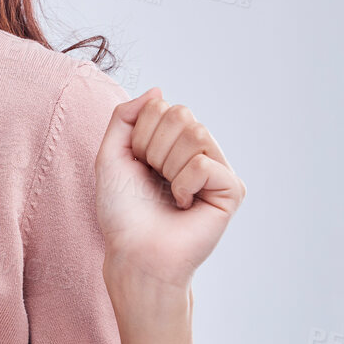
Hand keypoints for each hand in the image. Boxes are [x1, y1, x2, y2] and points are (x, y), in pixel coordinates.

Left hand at [95, 86, 245, 289]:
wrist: (134, 252)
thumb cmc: (122, 212)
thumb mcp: (111, 155)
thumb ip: (125, 117)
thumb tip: (158, 91)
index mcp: (173, 142)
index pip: (163, 106)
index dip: (140, 136)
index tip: (138, 167)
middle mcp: (199, 151)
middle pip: (182, 114)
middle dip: (154, 148)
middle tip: (153, 180)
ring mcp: (218, 170)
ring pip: (196, 134)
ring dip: (168, 166)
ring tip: (168, 193)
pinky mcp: (232, 190)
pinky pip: (203, 163)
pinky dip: (183, 184)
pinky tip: (184, 205)